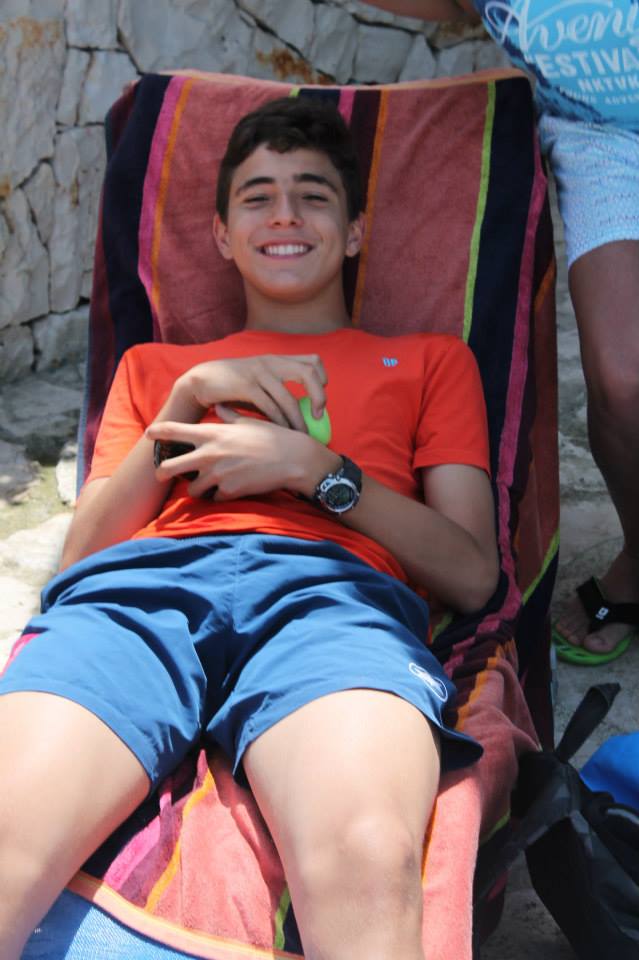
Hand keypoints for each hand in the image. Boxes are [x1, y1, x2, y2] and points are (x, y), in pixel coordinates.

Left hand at [146, 405, 339, 499]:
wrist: (293, 459)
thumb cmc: (273, 437)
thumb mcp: (247, 422)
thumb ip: (228, 415)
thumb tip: (218, 406)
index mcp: (212, 433)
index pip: (174, 431)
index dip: (158, 432)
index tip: (149, 434)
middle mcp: (210, 454)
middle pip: (169, 468)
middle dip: (162, 472)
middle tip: (161, 475)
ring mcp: (218, 474)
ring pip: (192, 489)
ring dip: (196, 489)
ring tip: (204, 486)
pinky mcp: (229, 491)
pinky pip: (215, 498)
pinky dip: (218, 496)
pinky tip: (228, 491)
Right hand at [176, 354, 327, 431]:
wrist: (203, 381)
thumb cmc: (236, 387)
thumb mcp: (261, 382)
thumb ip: (280, 392)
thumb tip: (304, 415)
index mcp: (279, 360)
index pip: (312, 361)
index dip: (322, 378)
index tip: (318, 398)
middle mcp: (272, 362)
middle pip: (308, 372)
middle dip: (318, 396)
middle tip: (317, 416)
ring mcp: (259, 373)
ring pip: (288, 399)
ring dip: (297, 421)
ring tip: (300, 435)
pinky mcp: (246, 386)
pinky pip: (269, 407)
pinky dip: (278, 422)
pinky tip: (280, 432)